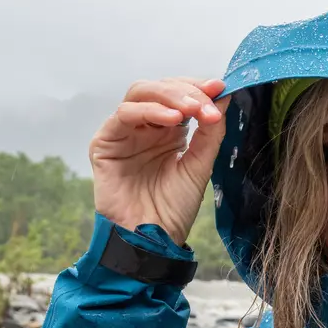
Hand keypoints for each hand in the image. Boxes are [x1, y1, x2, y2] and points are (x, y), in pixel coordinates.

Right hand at [89, 77, 230, 246]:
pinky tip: (171, 120)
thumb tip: (224, 94)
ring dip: (170, 96)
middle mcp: (145, 128)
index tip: (221, 87)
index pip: (180, 94)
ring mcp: (124, 133)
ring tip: (192, 110)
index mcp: (167, 131)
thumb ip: (211, 131)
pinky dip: (148, 111)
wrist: (152, 240)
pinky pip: (123, 115)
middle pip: (161, 88)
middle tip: (208, 103)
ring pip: (140, 93)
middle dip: (187, 91)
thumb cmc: (173, 209)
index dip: (198, 87)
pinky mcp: (104, 143)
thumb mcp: (200, 165)